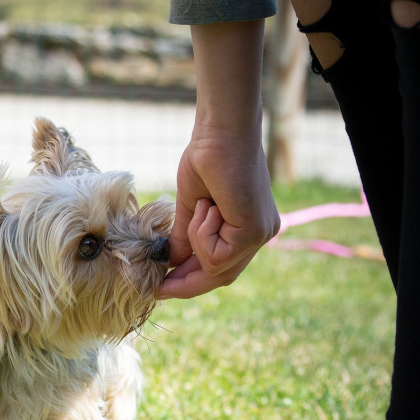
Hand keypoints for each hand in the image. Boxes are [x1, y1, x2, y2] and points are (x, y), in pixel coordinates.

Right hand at [157, 20, 280, 299]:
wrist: (221, 131)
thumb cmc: (206, 158)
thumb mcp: (190, 207)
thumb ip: (184, 239)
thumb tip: (170, 264)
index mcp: (249, 228)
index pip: (220, 267)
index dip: (190, 282)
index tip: (162, 288)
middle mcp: (261, 234)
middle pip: (222, 276)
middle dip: (188, 282)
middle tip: (158, 287)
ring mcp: (261, 234)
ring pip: (217, 267)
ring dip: (195, 242)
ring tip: (198, 208)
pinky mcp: (254, 231)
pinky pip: (217, 255)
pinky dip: (202, 234)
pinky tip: (207, 206)